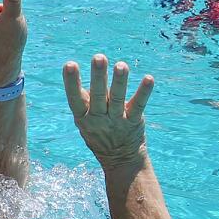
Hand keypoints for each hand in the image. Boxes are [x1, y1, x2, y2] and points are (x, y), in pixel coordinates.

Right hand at [63, 54, 154, 170]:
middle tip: (98, 57)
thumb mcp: (86, 122)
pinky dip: (144, 92)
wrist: (120, 160)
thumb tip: (80, 73)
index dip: (71, 82)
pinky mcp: (133, 121)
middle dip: (98, 76)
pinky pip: (139, 105)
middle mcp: (99, 119)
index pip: (74, 99)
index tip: (69, 64)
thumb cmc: (100, 133)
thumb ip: (85, 100)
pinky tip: (149, 79)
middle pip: (98, 96)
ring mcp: (117, 121)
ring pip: (118, 99)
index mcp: (83, 117)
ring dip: (119, 81)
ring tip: (121, 65)